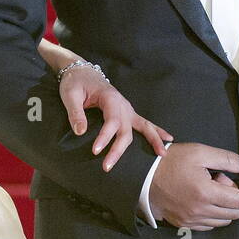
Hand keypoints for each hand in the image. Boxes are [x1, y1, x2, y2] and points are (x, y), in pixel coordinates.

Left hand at [58, 67, 172, 170]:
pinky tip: (168, 139)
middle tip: (107, 167)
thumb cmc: (75, 82)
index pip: (111, 121)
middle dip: (119, 149)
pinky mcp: (127, 112)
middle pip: (125, 130)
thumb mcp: (70, 94)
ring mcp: (127, 109)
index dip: (104, 137)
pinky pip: (144, 123)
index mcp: (109, 98)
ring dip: (153, 140)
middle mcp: (122, 104)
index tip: (95, 151)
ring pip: (143, 126)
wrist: (82, 71)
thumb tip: (80, 132)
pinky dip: (157, 131)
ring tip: (161, 154)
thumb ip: (75, 113)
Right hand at [147, 142, 238, 230]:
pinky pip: (208, 225)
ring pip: (222, 220)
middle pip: (234, 213)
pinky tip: (204, 198)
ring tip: (211, 187)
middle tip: (222, 179)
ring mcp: (191, 219)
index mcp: (205, 192)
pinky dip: (213, 214)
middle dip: (236, 196)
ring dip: (224, 205)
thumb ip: (226, 159)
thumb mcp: (199, 152)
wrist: (143, 175)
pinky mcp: (184, 223)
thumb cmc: (169, 161)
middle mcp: (200, 210)